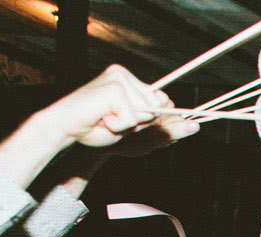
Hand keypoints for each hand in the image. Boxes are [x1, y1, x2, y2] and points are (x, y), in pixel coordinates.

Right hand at [36, 64, 181, 149]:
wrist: (64, 129)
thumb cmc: (97, 132)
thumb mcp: (137, 135)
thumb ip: (165, 132)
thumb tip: (196, 127)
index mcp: (132, 83)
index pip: (164, 104)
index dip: (156, 122)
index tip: (129, 125)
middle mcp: (127, 76)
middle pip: (161, 109)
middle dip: (143, 126)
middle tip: (115, 124)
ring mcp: (121, 78)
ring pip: (148, 114)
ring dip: (130, 127)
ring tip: (107, 121)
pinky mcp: (116, 87)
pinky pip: (133, 118)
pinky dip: (120, 126)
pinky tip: (102, 119)